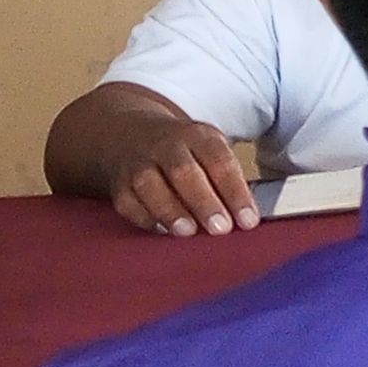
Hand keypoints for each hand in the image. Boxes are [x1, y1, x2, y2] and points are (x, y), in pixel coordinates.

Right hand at [106, 111, 255, 236]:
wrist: (131, 134)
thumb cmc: (186, 153)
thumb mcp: (210, 150)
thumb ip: (227, 180)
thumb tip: (247, 217)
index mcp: (198, 137)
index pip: (220, 161)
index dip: (235, 192)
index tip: (248, 220)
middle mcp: (166, 147)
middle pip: (184, 171)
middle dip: (204, 202)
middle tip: (221, 228)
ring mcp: (139, 164)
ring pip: (150, 185)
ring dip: (170, 210)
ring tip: (188, 232)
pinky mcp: (119, 184)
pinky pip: (127, 202)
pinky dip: (145, 218)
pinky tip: (163, 231)